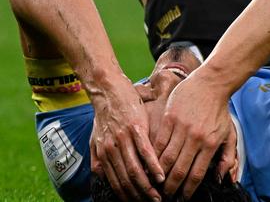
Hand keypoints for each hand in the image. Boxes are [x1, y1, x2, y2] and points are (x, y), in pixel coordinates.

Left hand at [90, 76, 163, 201]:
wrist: (108, 90)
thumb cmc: (105, 114)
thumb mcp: (96, 139)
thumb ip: (98, 159)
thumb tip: (102, 176)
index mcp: (104, 154)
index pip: (116, 182)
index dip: (128, 196)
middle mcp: (112, 150)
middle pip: (127, 180)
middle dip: (140, 195)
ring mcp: (124, 139)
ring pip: (136, 170)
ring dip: (148, 186)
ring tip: (160, 194)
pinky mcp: (136, 128)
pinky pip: (145, 151)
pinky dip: (153, 166)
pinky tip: (161, 175)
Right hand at [153, 72, 236, 198]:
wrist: (211, 84)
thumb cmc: (220, 111)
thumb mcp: (229, 134)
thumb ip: (227, 158)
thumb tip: (221, 179)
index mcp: (210, 144)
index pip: (196, 174)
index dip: (187, 190)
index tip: (181, 198)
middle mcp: (195, 138)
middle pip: (179, 170)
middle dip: (170, 187)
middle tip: (165, 196)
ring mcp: (181, 128)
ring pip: (166, 158)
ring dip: (159, 174)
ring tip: (155, 184)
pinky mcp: (169, 118)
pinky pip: (159, 142)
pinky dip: (154, 156)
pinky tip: (151, 164)